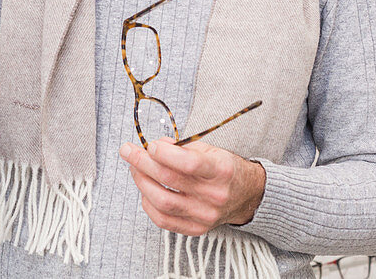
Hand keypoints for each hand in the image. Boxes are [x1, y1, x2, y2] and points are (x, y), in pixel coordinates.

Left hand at [119, 137, 265, 235]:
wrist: (246, 195)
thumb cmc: (225, 169)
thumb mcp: (211, 150)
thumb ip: (182, 148)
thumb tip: (153, 147)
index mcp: (221, 170)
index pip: (188, 163)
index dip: (164, 153)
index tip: (150, 145)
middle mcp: (214, 195)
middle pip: (169, 181)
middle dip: (142, 163)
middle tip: (128, 151)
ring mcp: (205, 215)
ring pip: (162, 202)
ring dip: (142, 183)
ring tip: (135, 169)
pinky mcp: (197, 229)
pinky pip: (164, 221)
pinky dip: (148, 204)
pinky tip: (145, 190)